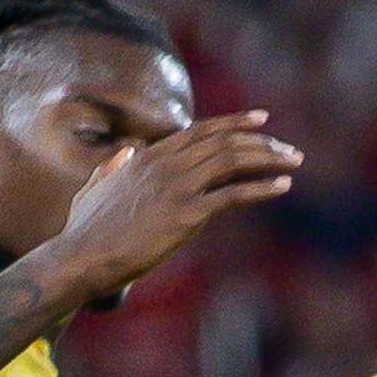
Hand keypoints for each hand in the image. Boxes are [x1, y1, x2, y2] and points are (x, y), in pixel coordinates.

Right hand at [42, 114, 299, 299]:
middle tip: (289, 148)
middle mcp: (165, 164)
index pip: (200, 130)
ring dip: (268, 158)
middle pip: (223, 142)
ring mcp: (177, 187)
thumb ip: (112, 168)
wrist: (83, 256)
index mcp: (148, 157)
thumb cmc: (86, 230)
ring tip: (293, 162)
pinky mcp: (187, 214)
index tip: (261, 119)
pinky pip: (234, 194)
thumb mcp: (94, 188)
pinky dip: (262, 188)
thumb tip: (125, 152)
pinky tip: (283, 186)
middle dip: (261, 142)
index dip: (234, 123)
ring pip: (232, 160)